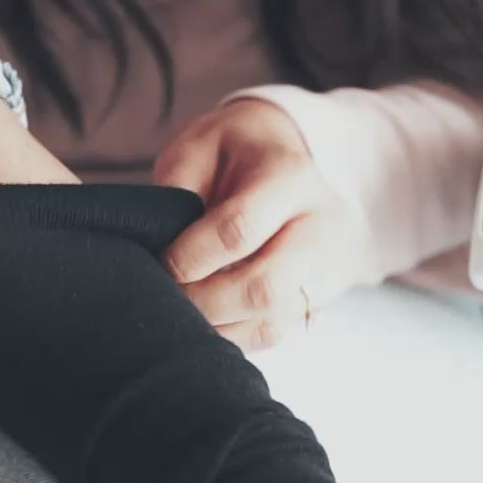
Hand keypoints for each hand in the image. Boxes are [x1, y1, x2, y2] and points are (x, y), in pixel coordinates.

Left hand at [152, 98, 354, 352]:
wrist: (289, 159)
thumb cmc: (234, 153)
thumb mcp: (199, 146)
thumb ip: (177, 189)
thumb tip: (156, 246)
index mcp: (289, 176)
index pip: (238, 230)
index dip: (189, 257)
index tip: (161, 263)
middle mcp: (320, 226)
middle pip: (263, 289)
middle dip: (203, 302)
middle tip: (168, 296)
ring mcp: (326, 268)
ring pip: (270, 322)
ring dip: (216, 326)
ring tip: (183, 311)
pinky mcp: (318, 298)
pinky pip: (271, 334)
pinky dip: (231, 335)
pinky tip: (207, 319)